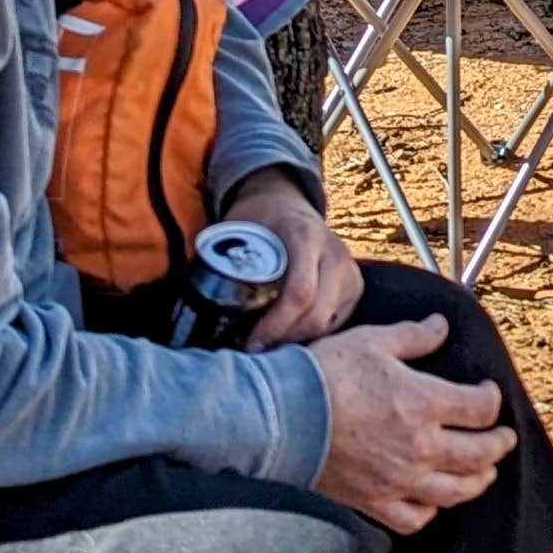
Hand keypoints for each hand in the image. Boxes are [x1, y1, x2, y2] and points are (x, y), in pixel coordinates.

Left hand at [225, 170, 362, 347]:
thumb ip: (225, 262)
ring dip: (298, 342)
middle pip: (318, 316)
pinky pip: (335, 324)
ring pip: (329, 324)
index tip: (250, 343)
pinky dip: (312, 336)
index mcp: (305, 235)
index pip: (299, 293)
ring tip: (269, 347)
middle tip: (256, 352)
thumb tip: (198, 309)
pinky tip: (287, 337)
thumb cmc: (258, 219)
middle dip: (285, 341)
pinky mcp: (354, 287)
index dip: (274, 326)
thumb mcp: (239, 229)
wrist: (287, 201)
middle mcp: (334, 253)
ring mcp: (349, 271)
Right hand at [305, 315, 511, 532]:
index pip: (481, 408)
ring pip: (456, 490)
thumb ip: (414, 336)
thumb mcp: (373, 341)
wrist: (280, 418)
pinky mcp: (374, 501)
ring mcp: (399, 480)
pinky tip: (434, 501)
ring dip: (477, 480)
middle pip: (480, 454)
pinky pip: (415, 517)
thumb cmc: (325, 375)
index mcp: (424, 403)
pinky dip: (431, 511)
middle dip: (498, 444)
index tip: (488, 392)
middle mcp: (420, 447)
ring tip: (484, 473)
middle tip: (504, 439)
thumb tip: (441, 326)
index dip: (492, 398)